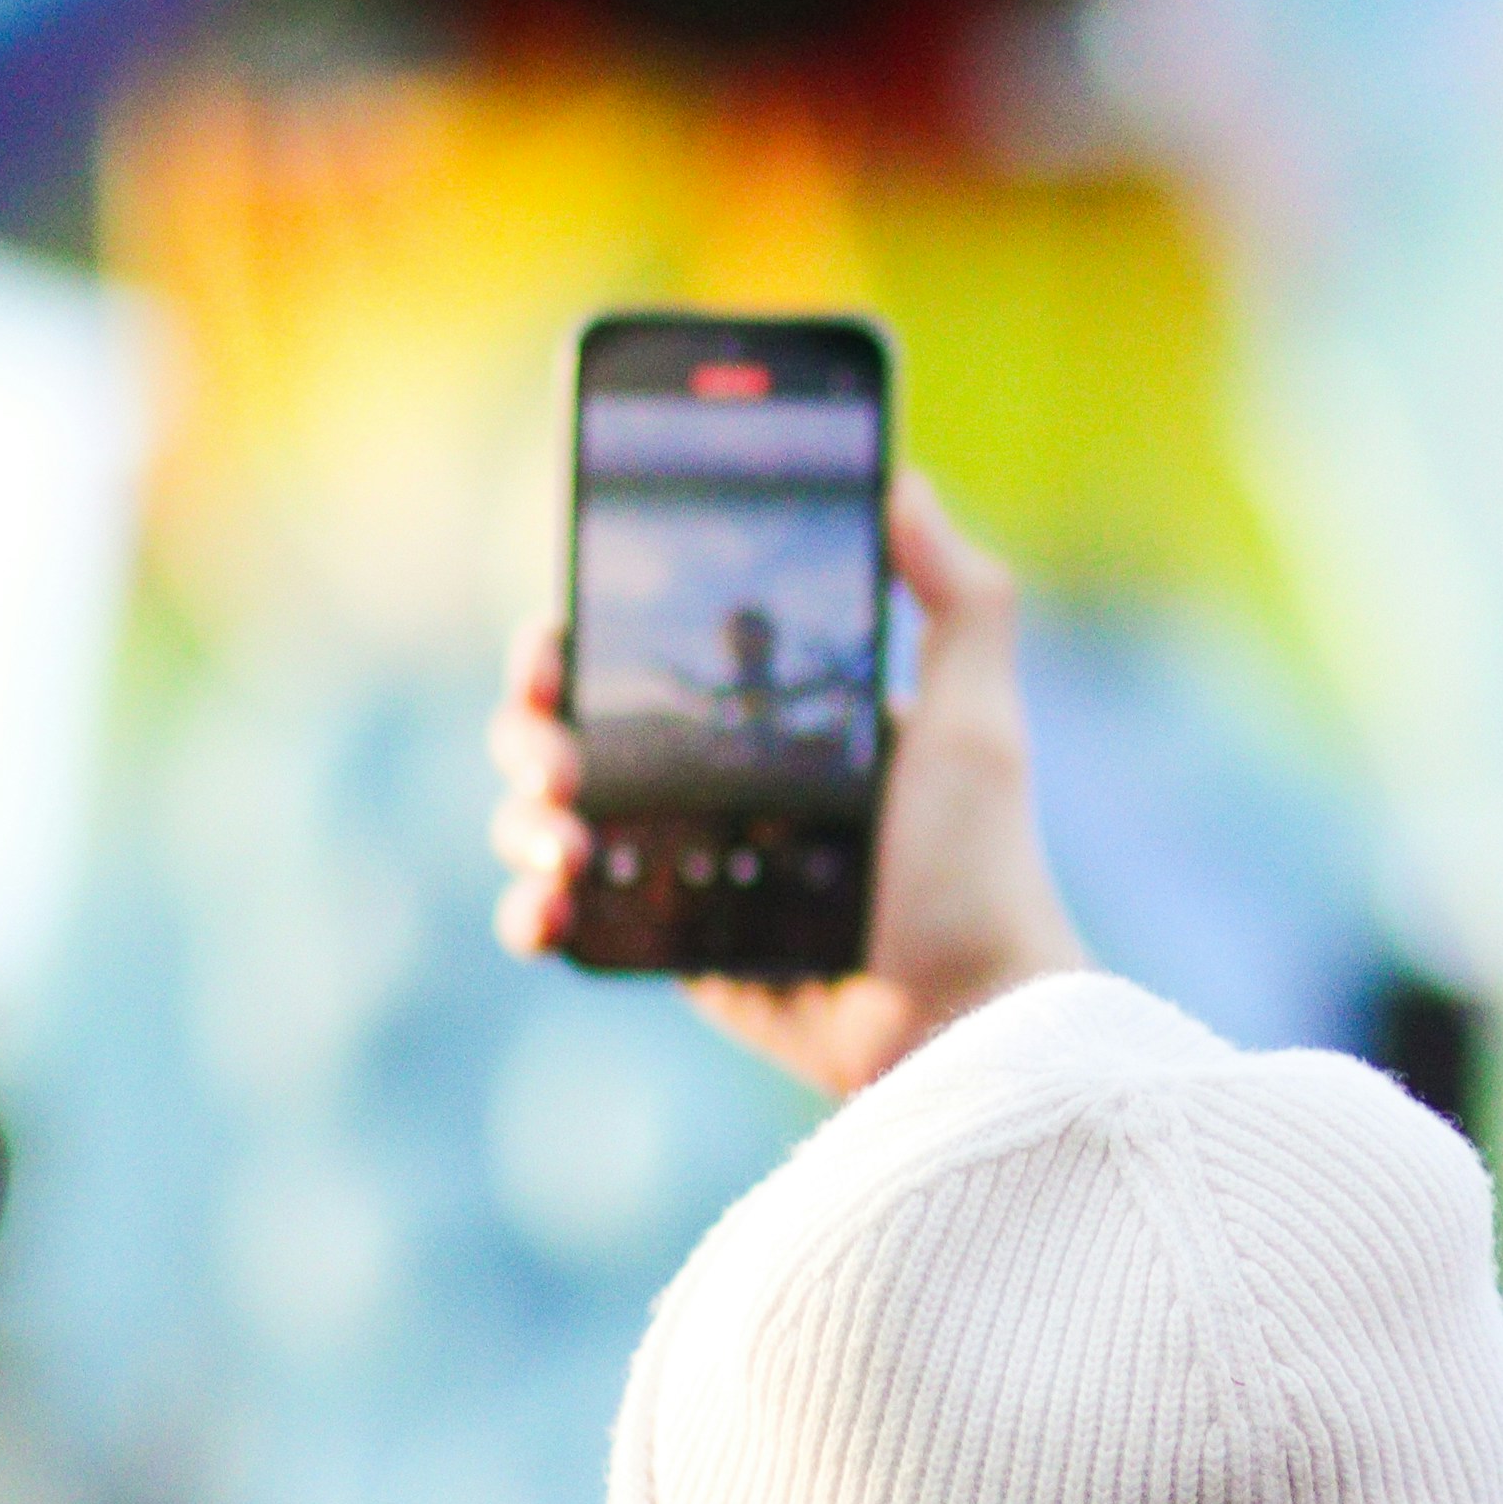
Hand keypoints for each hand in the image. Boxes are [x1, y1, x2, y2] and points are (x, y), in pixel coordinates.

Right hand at [492, 470, 1089, 1097]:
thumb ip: (961, 602)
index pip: (649, 657)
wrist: (968, 1017)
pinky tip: (545, 906)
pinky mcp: (675, 949)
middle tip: (552, 754)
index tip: (558, 633)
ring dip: (521, 816)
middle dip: (530, 729)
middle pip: (573, 731)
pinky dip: (532, 908)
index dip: (583, 640)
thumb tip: (906, 486)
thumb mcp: (976, 723)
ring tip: (564, 836)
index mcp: (776, 723)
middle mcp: (723, 786)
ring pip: (549, 819)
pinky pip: (568, 918)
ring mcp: (690, 868)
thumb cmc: (981, 869)